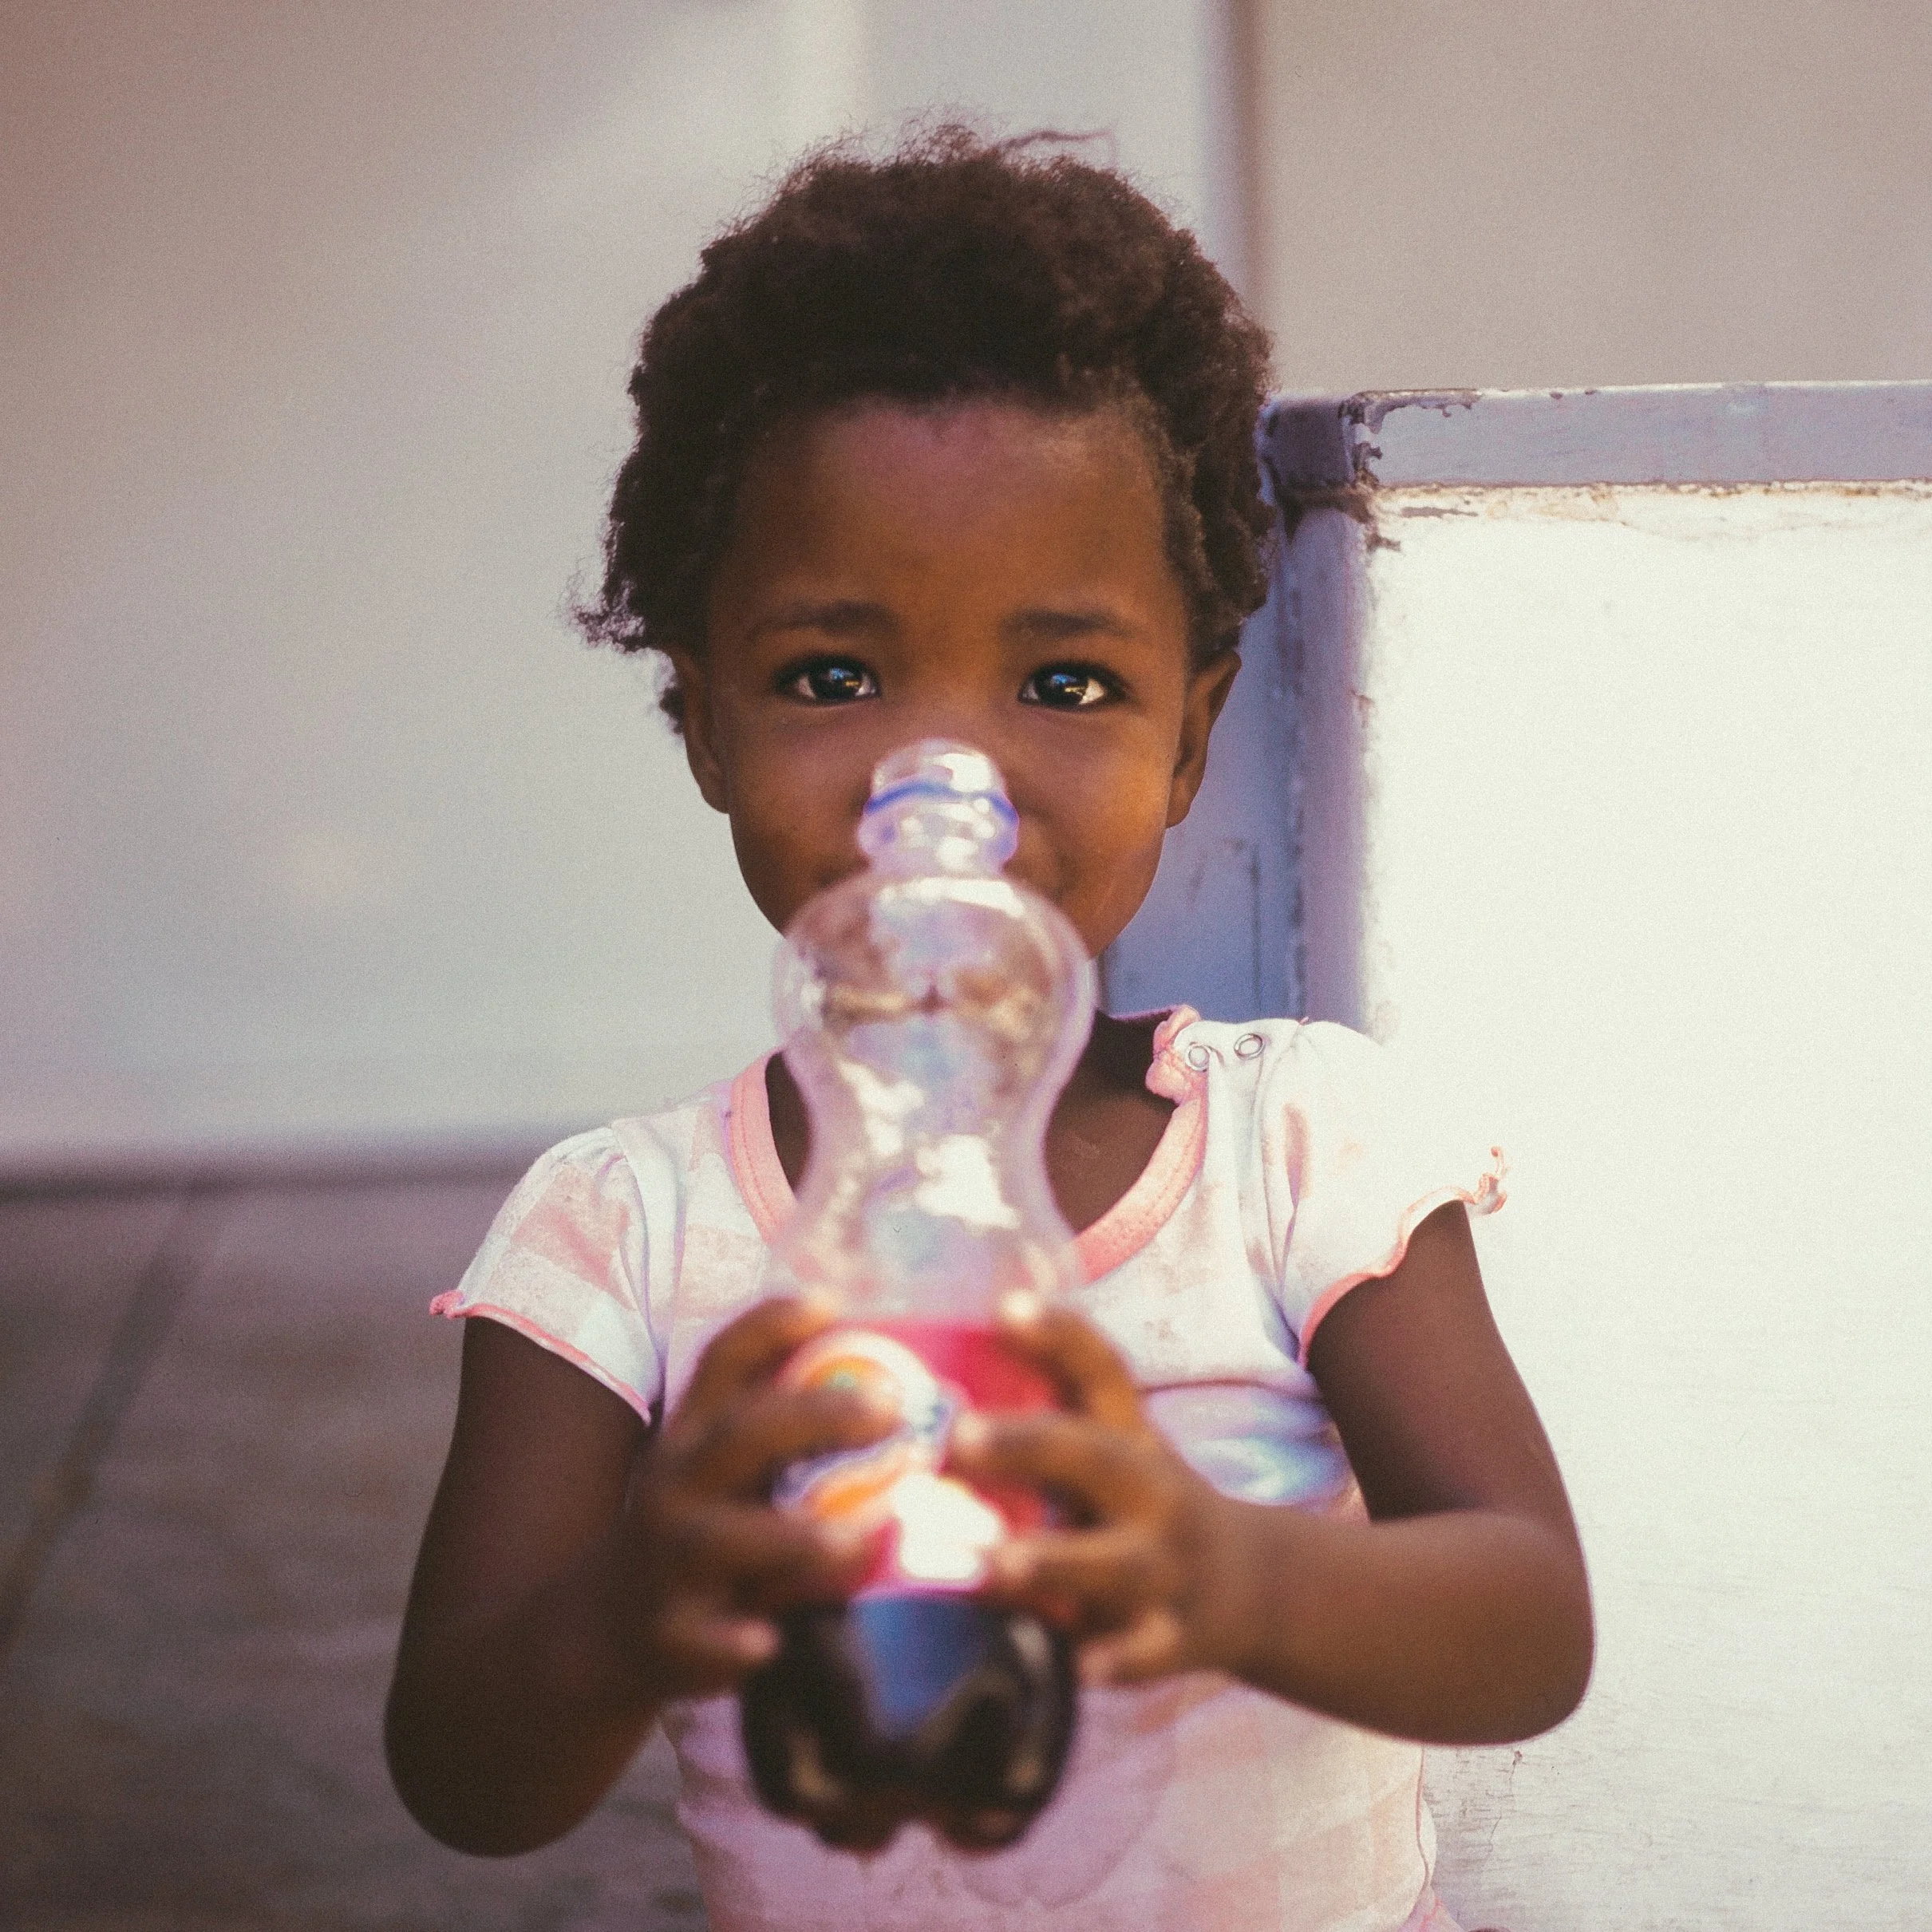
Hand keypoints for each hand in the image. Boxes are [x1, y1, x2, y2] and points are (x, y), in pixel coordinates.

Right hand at [611, 1294, 893, 1701]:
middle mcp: (674, 1488)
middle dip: (815, 1419)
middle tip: (892, 1410)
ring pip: (723, 1540)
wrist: (598, 1634)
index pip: (721, 1362)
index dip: (770, 1325)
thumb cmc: (692, 1532)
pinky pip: (702, 1641)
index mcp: (690, 1437)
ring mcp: (666, 1564)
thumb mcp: (715, 1471)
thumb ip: (778, 1432)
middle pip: (739, 1437)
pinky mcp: (669, 1639)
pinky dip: (732, 1642)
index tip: (832, 1303)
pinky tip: (769, 1642)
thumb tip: (884, 1380)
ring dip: (797, 1537)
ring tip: (868, 1534)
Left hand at [946, 1296, 1255, 1687]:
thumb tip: (940, 1361)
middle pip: (1096, 1457)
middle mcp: (1155, 1492)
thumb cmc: (1146, 1505)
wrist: (1252, 1586)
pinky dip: (1116, 1660)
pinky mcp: (1177, 1638)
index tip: (1005, 1307)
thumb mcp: (1117, 1448)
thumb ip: (1049, 1414)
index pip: (1102, 1370)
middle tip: (960, 1436)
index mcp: (1133, 1437)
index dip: (1058, 1334)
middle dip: (1028, 1445)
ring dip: (1056, 1561)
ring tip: (997, 1561)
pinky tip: (1082, 1666)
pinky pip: (1145, 1653)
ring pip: (1115, 1563)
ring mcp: (1170, 1567)